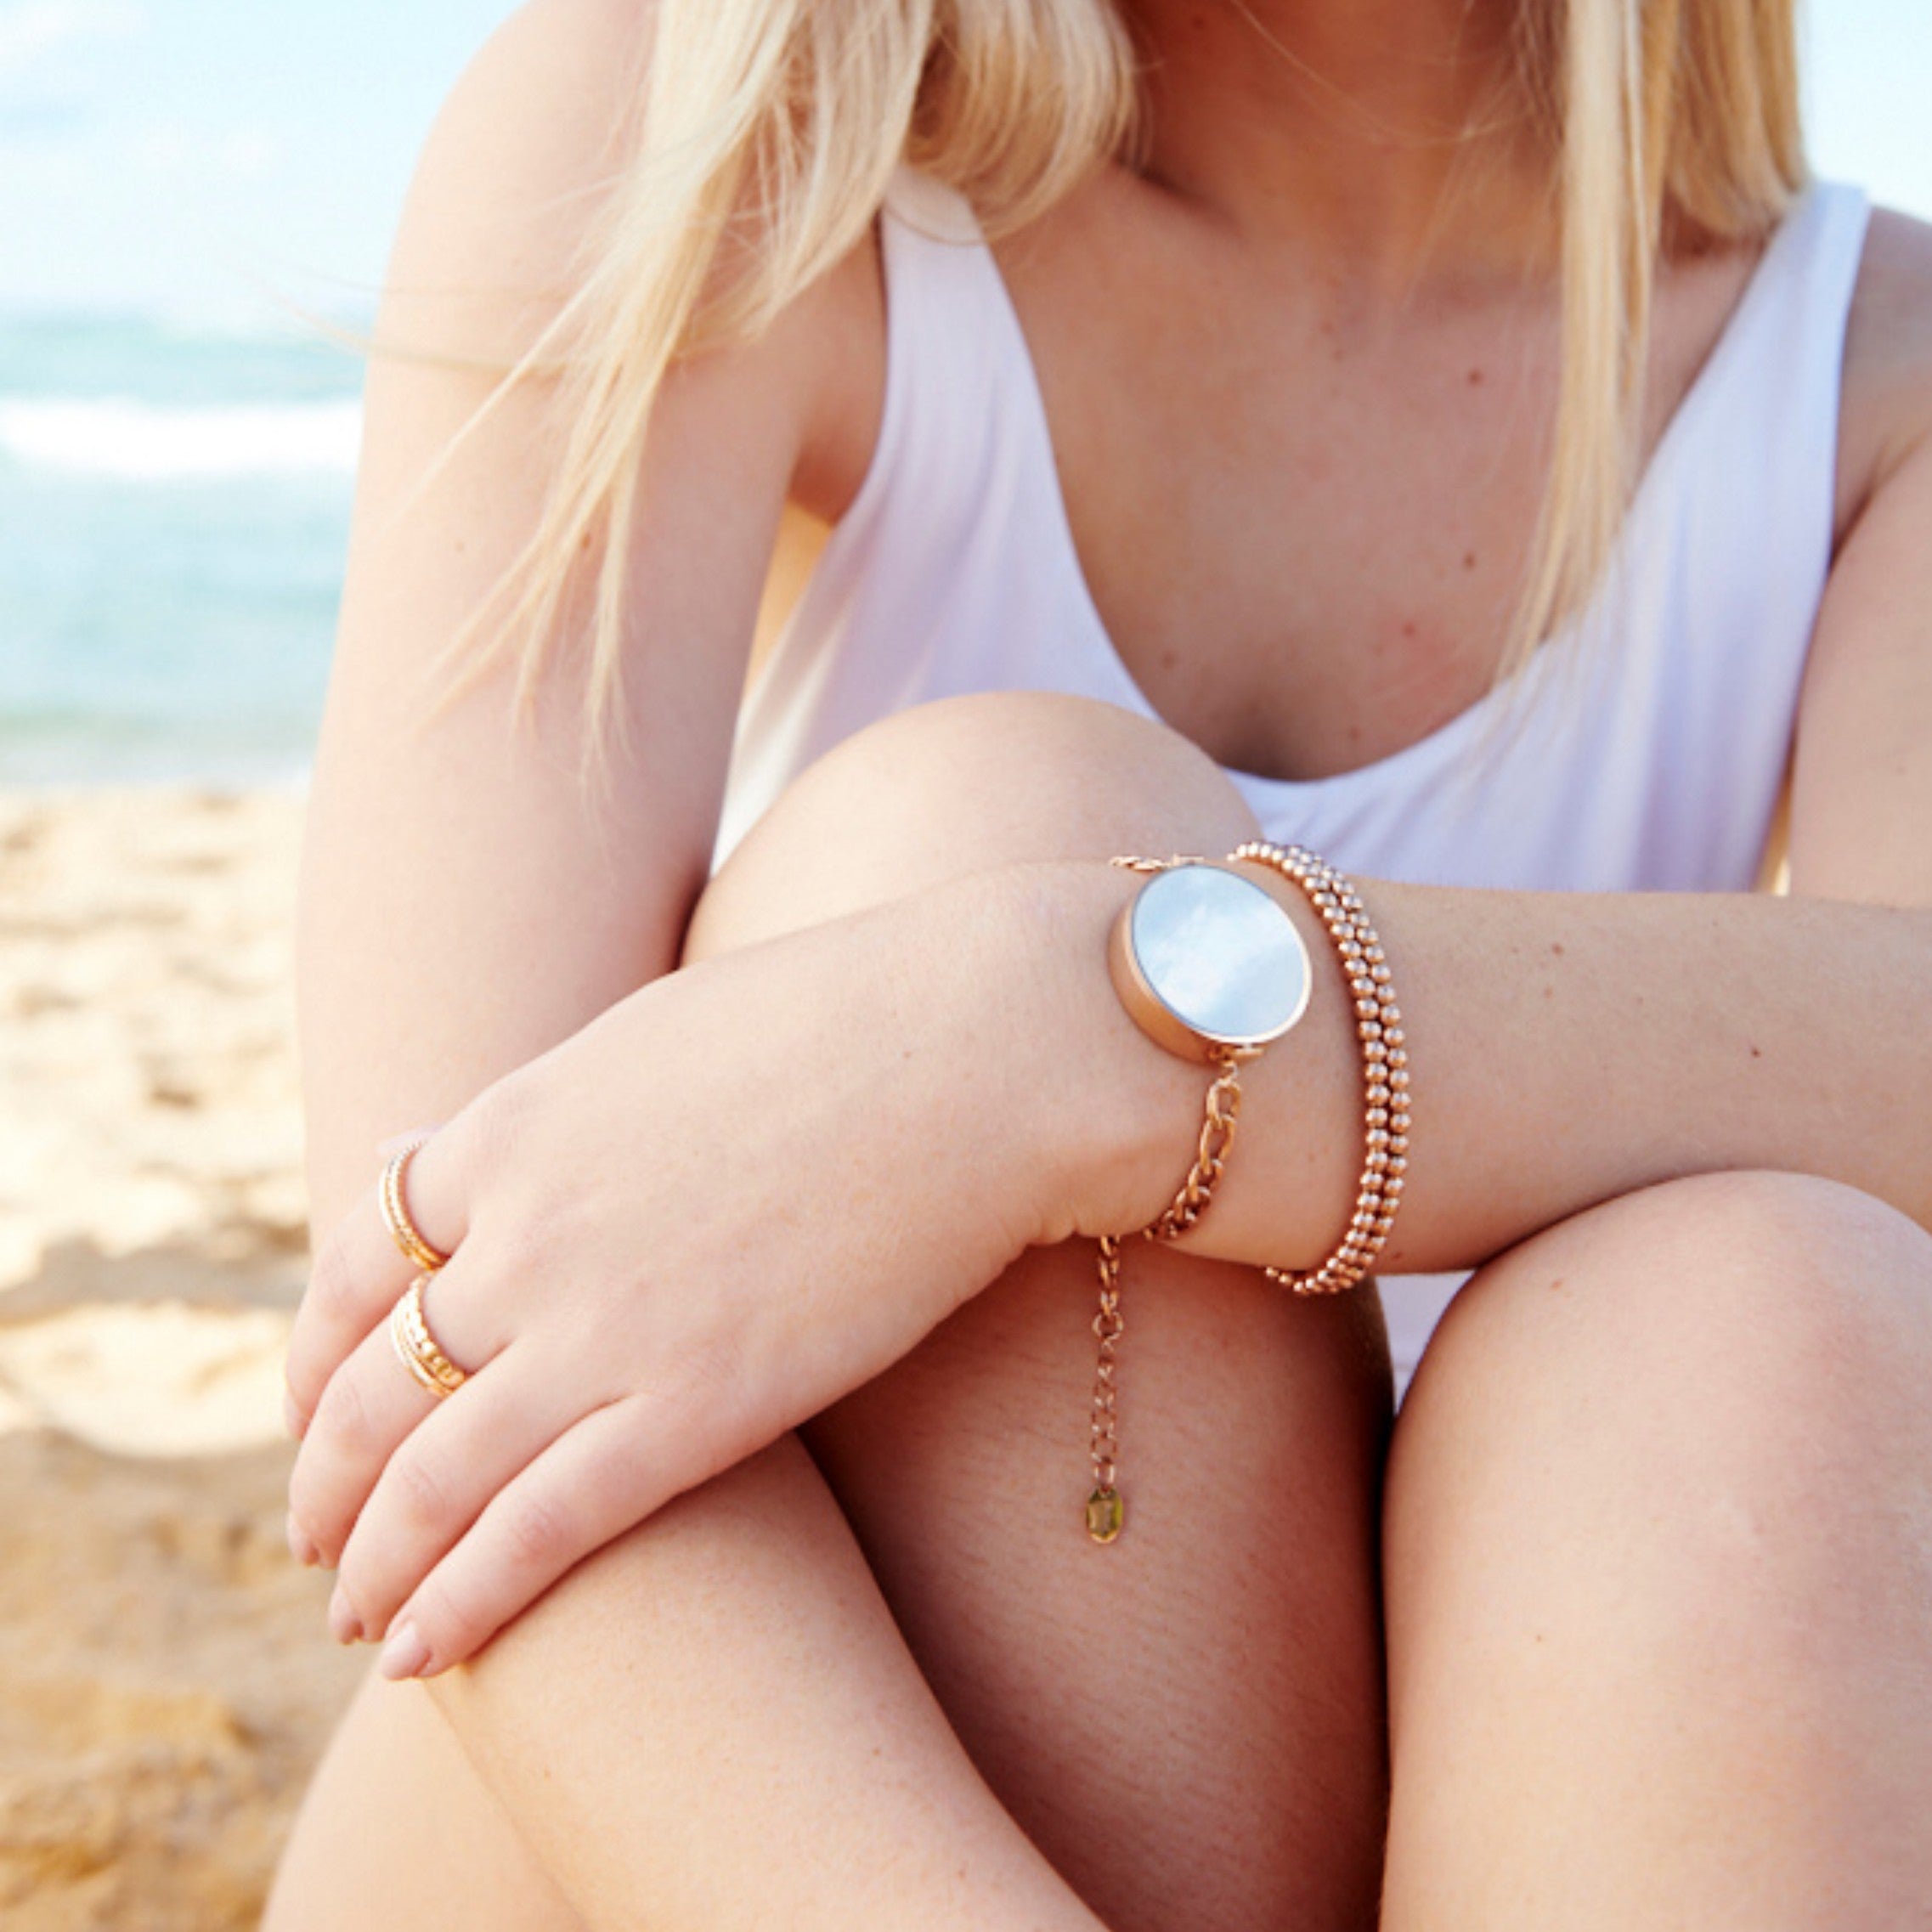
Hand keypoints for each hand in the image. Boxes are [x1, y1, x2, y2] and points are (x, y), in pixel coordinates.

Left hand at [282, 876, 1071, 1679]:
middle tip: (315, 1540)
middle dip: (326, 1478)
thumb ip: (539, 1112)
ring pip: (435, 1477)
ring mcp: (603, 1327)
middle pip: (371, 1386)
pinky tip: (427, 1652)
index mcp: (511, 1130)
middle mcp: (526, 1236)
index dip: (312, 1357)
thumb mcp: (648, 1038)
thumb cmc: (841, 1022)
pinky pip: (541, 1529)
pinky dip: (467, 1598)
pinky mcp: (700, 1409)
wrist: (977, 1051)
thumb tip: (446, 1150)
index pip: (355, 1266)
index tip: (312, 1411)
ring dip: (380, 1560)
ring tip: (362, 1616)